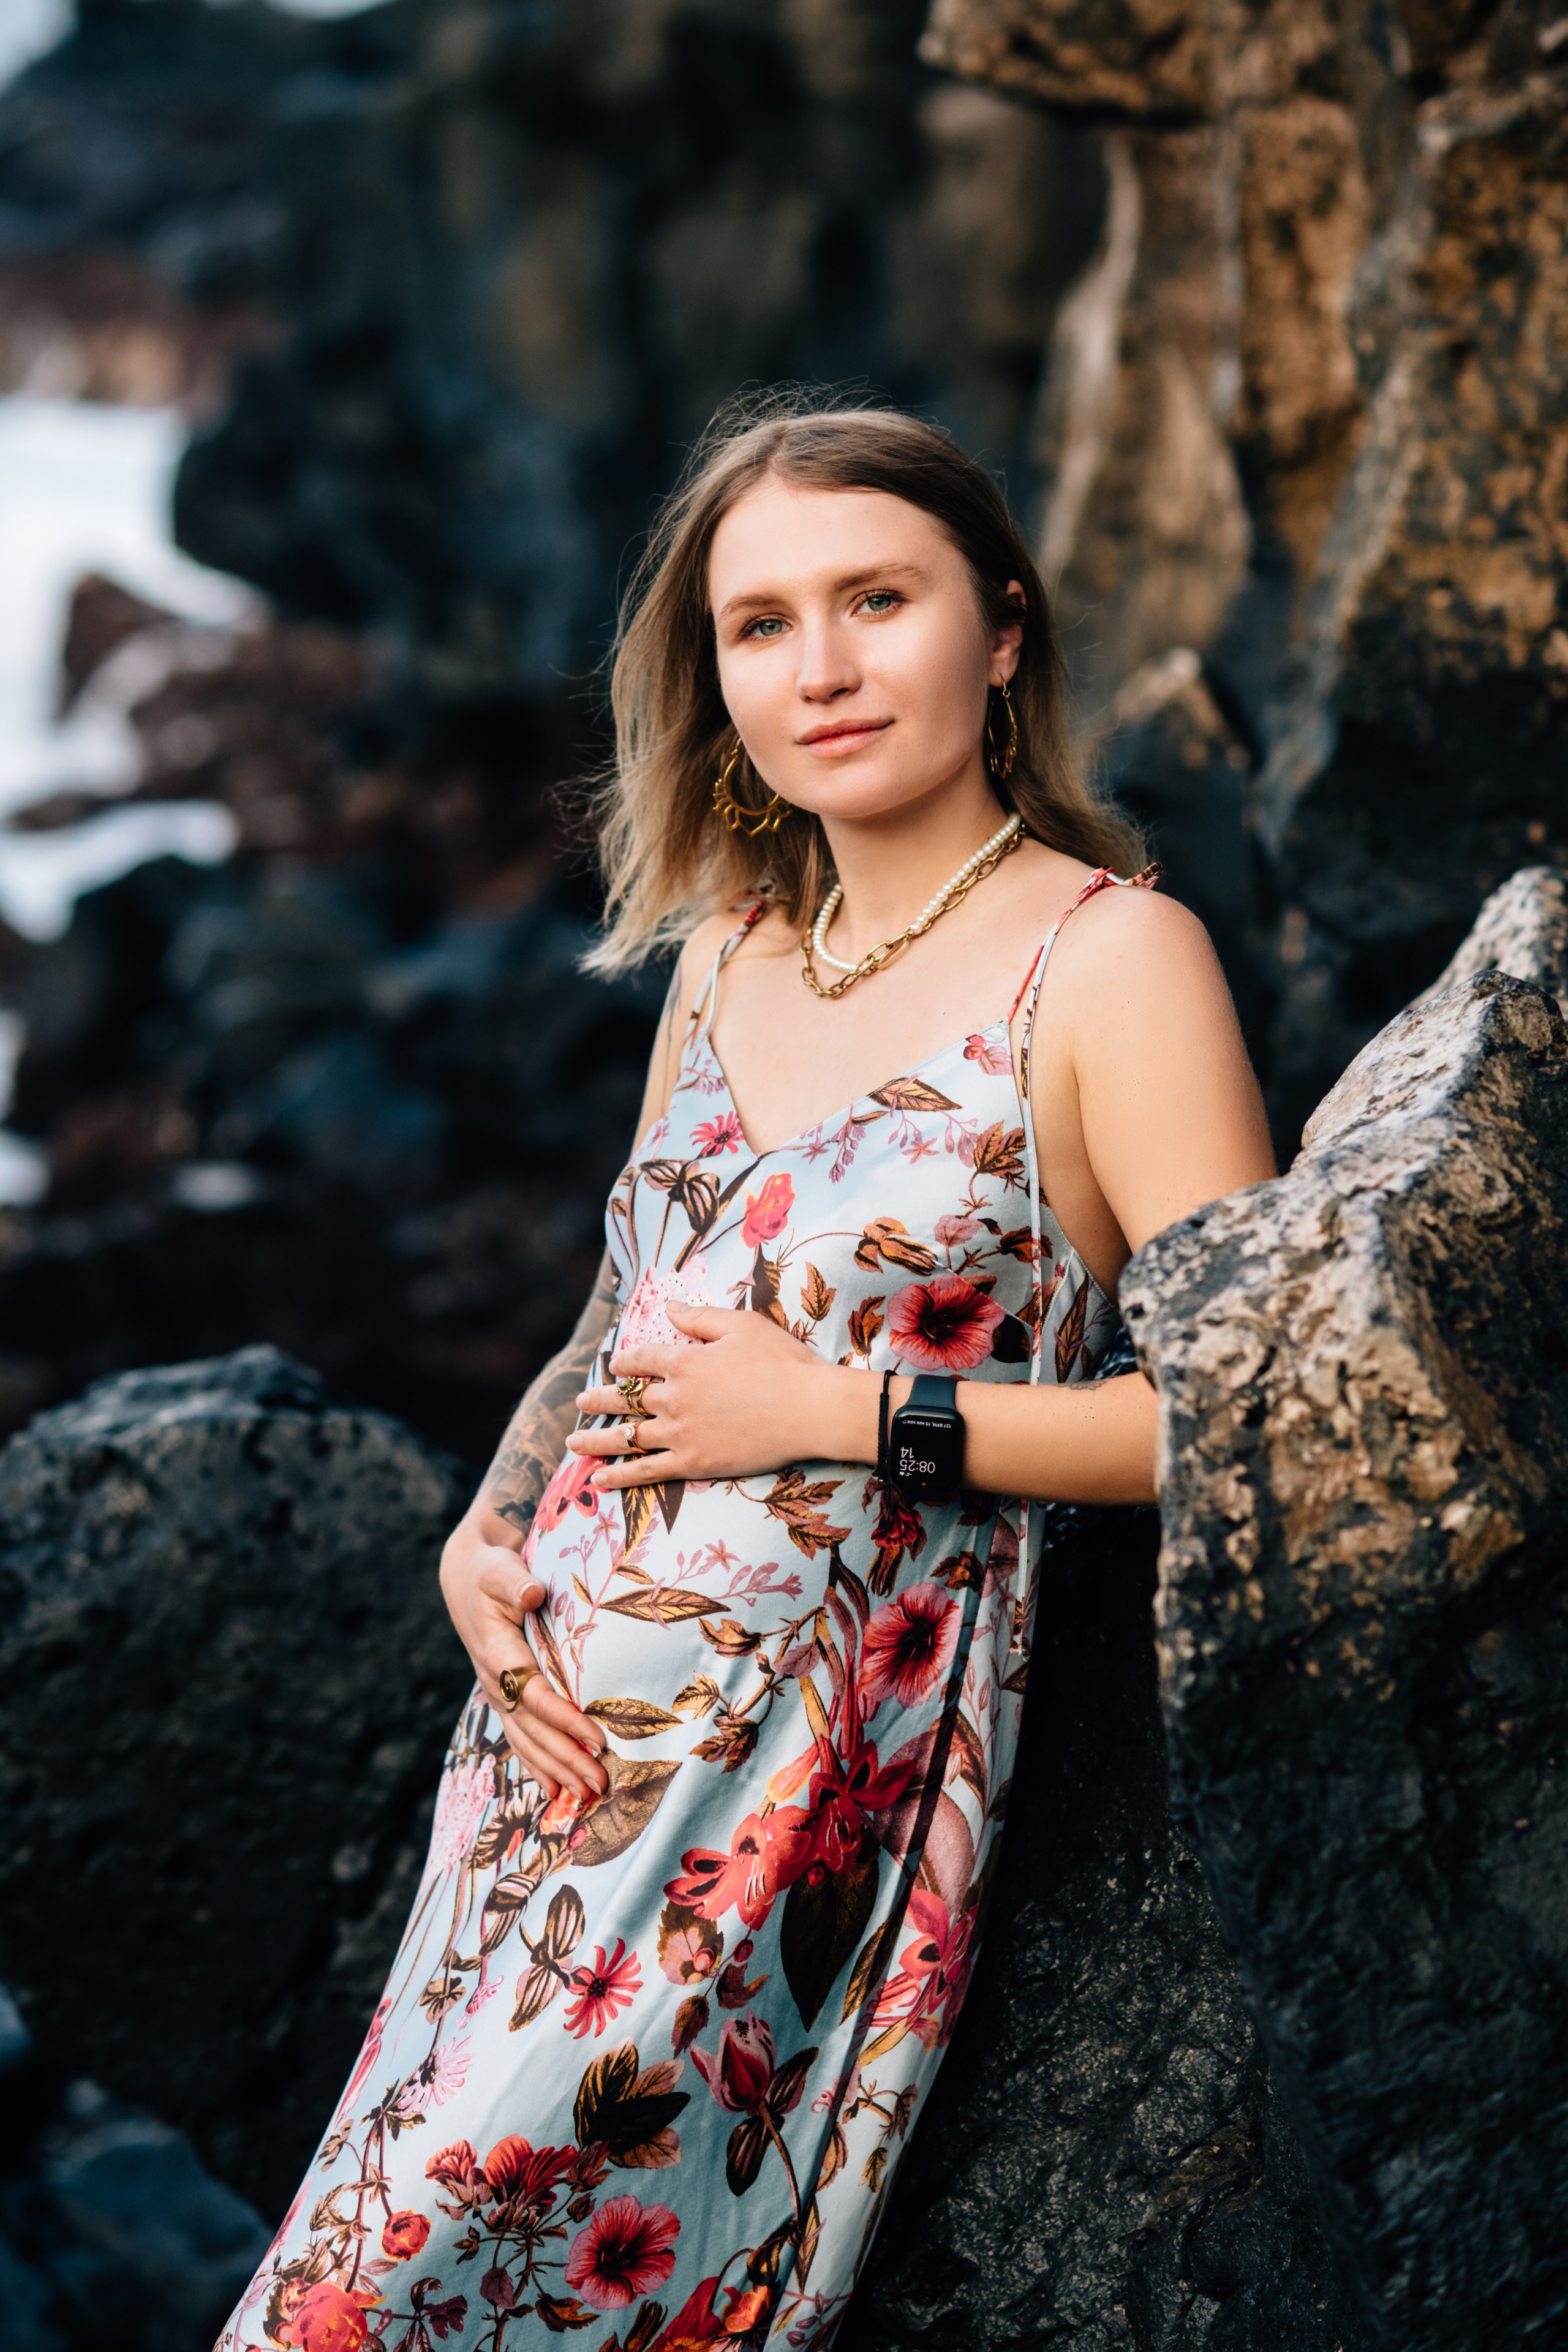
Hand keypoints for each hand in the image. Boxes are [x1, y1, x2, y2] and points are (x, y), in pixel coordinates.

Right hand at [438, 1504, 607, 1799]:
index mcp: (498, 1654)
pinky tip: (556, 1791)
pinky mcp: (505, 1699)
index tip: (595, 1738)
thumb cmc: (491, 1573)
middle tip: (600, 1782)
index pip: (534, 1694)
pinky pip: (521, 1738)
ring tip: (587, 1795)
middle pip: (534, 1728)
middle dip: (567, 1757)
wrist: (468, 1582)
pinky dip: (539, 1765)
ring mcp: (499, 1695)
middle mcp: (496, 1682)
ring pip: (528, 1740)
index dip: (564, 1718)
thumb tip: (532, 1592)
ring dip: (557, 1769)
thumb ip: (514, 1581)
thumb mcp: (499, 1569)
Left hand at [568, 1302, 849, 1487]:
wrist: (810, 1409)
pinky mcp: (694, 1462)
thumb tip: (667, 1307)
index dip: (626, 1361)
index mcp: (685, 1360)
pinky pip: (646, 1471)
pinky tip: (599, 1479)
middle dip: (600, 1401)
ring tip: (572, 1444)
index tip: (614, 1364)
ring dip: (596, 1440)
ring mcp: (681, 1433)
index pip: (642, 1359)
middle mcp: (674, 1397)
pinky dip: (619, 1475)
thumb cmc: (783, 1363)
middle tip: (580, 1404)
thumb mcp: (741, 1326)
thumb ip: (699, 1318)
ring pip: (628, 1437)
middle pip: (626, 1399)